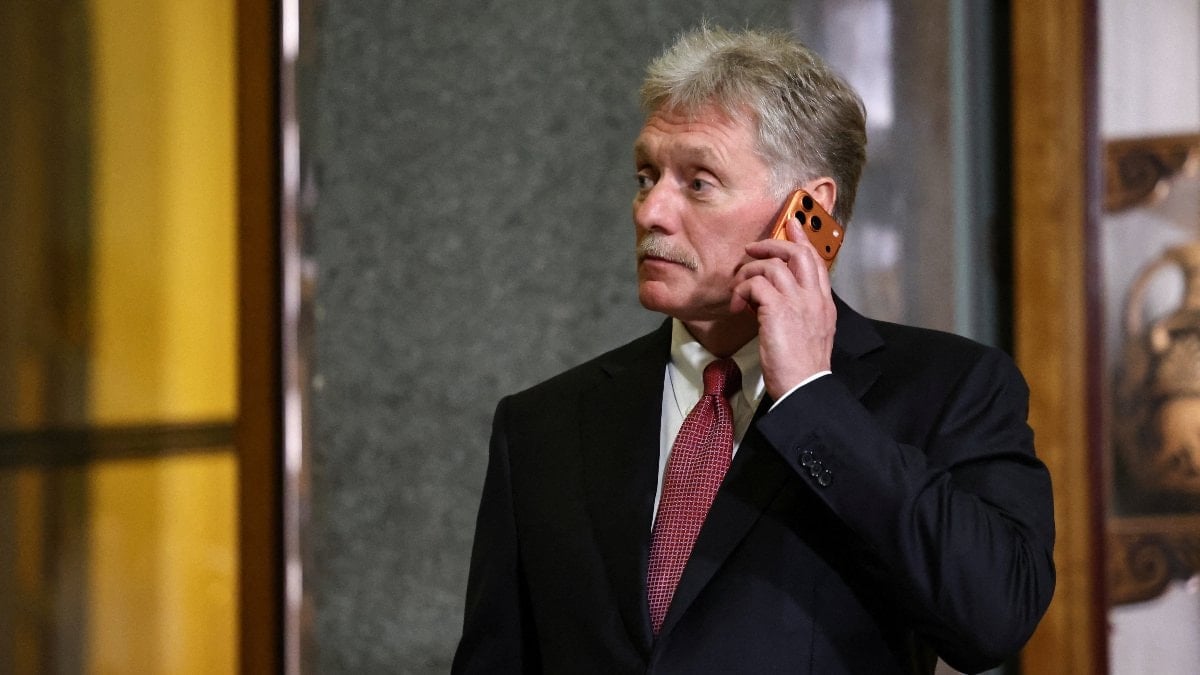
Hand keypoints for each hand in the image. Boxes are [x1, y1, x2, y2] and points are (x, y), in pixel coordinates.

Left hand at [730, 218, 835, 399]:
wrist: (804, 387)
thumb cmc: (802, 368)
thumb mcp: (809, 334)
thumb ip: (799, 312)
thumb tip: (774, 300)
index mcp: (823, 304)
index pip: (816, 261)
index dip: (802, 240)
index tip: (791, 225)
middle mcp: (814, 298)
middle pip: (797, 253)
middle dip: (772, 245)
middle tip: (752, 249)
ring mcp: (798, 302)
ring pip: (772, 265)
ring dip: (749, 272)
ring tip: (739, 289)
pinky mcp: (778, 309)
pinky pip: (756, 284)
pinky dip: (742, 289)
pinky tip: (737, 305)